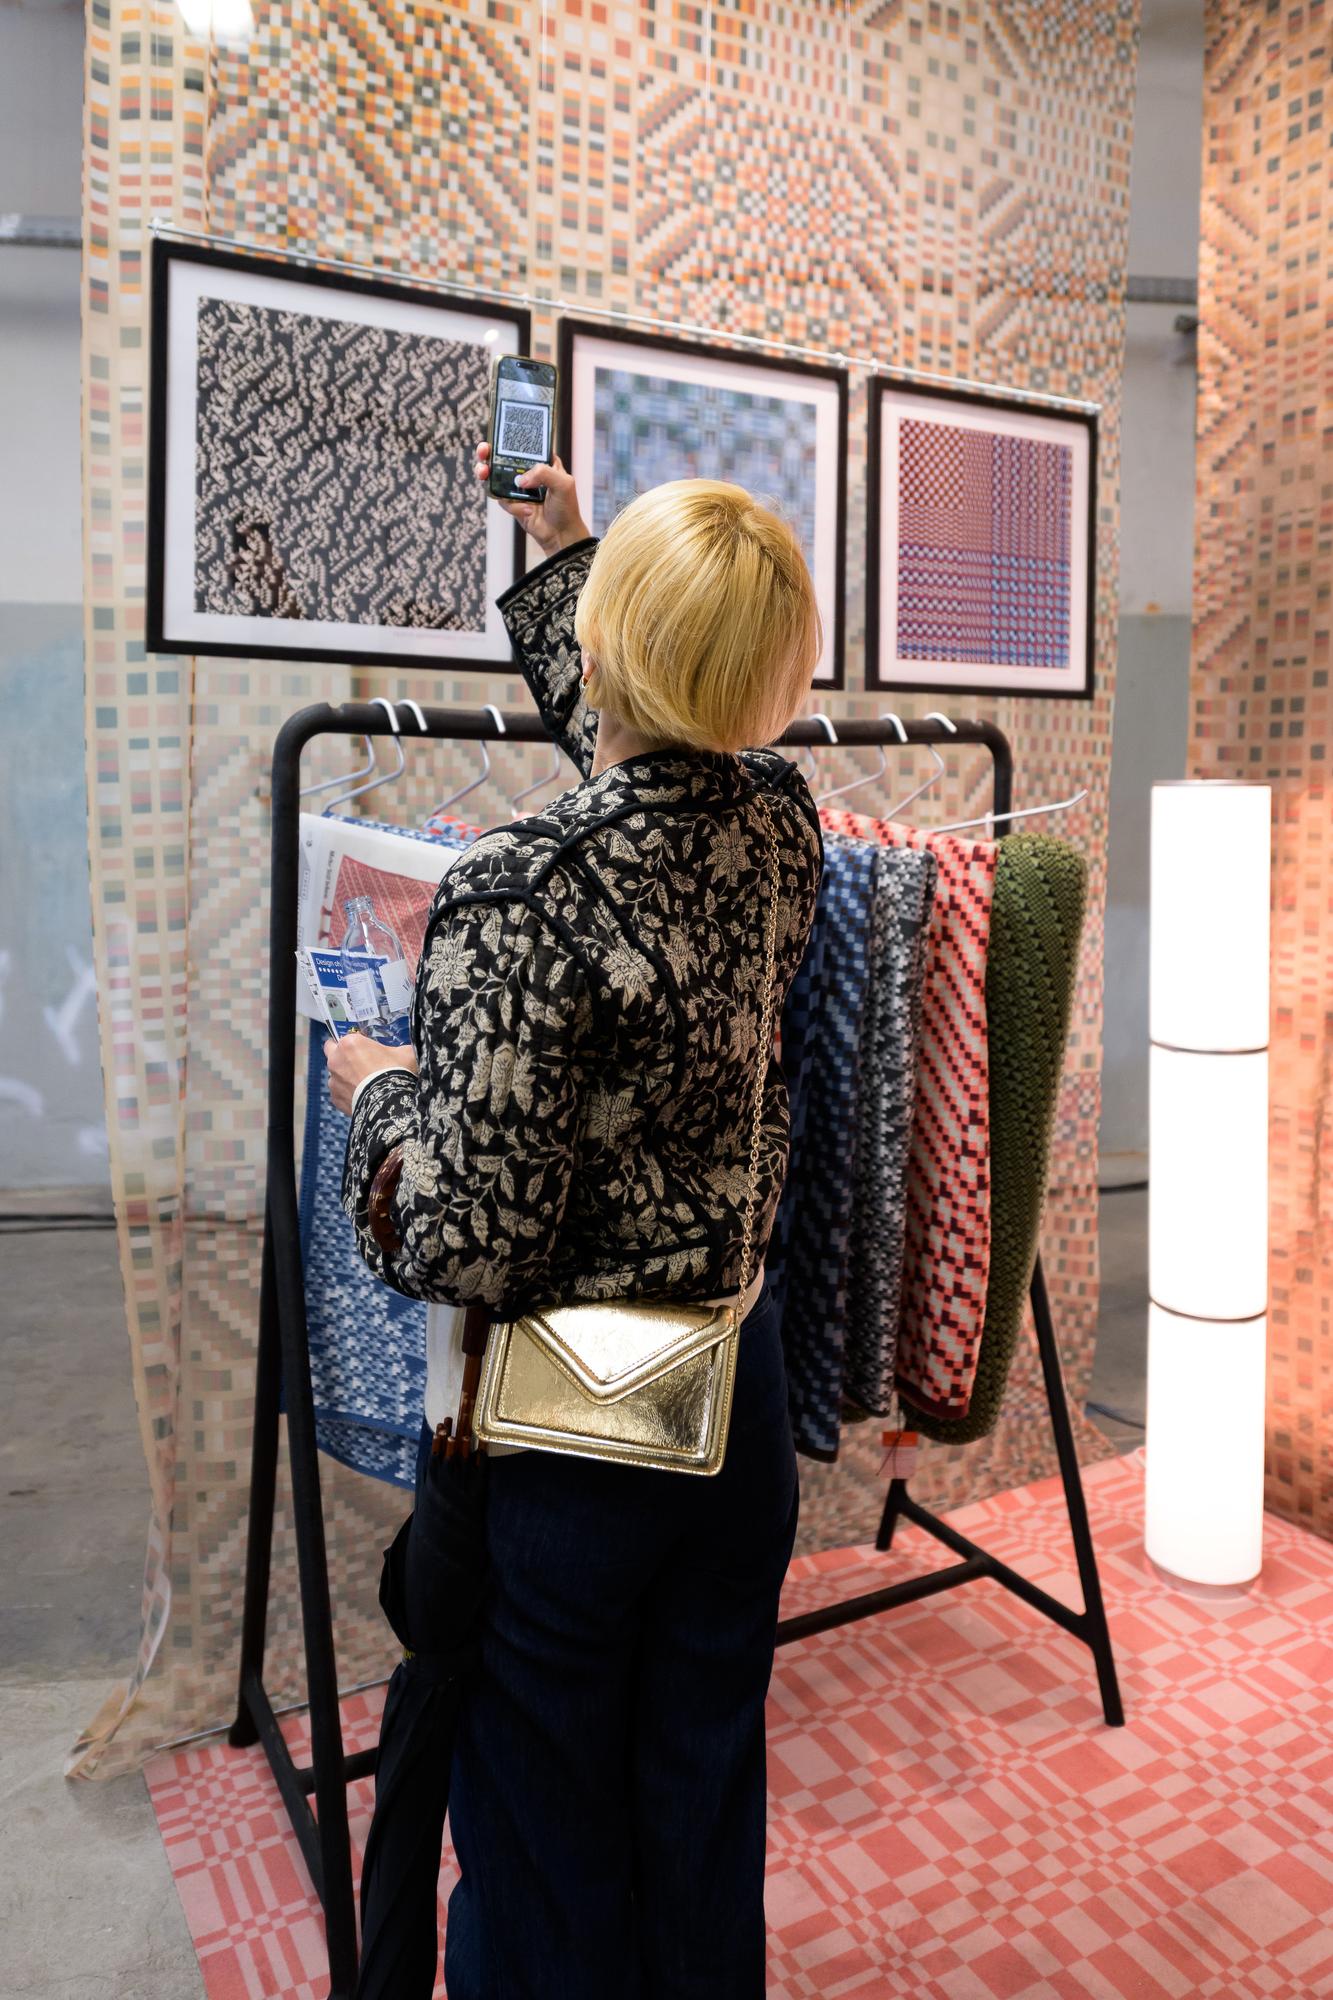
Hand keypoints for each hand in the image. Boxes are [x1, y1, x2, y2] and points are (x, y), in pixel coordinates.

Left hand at [324, 1032, 417, 1116]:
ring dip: (345, 1077)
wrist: (389, 1102)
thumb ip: (399, 1050)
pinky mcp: (334, 1098)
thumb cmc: (396, 1072)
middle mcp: (335, 1059)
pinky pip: (339, 1093)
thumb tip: (405, 1052)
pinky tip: (361, 1097)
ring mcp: (333, 1080)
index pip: (348, 1037)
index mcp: (349, 1043)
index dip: (358, 1044)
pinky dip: (347, 1094)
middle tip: (358, 1063)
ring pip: (335, 1075)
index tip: (368, 1050)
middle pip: (331, 1051)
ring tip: (363, 1085)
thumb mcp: (406, 1053)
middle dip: (342, 1055)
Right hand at [474, 441, 590, 558]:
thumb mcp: (563, 483)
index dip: (509, 439)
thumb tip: (521, 479)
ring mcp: (517, 488)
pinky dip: (512, 505)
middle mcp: (527, 472)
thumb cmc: (566, 507)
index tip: (498, 436)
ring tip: (483, 472)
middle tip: (483, 450)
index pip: (522, 446)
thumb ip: (544, 473)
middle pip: (502, 457)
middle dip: (488, 452)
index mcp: (541, 462)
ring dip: (486, 472)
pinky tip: (527, 510)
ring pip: (495, 476)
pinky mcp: (511, 503)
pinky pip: (501, 499)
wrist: (560, 535)